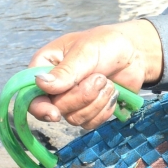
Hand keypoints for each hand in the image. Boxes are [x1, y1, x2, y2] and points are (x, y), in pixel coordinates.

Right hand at [26, 19, 162, 129]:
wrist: (135, 52)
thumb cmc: (107, 43)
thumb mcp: (86, 51)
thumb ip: (66, 70)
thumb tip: (40, 84)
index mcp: (45, 65)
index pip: (31, 93)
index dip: (40, 107)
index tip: (54, 114)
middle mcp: (54, 86)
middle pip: (56, 109)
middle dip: (83, 96)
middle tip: (100, 77)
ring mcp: (71, 100)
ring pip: (74, 119)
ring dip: (96, 102)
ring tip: (108, 82)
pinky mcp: (89, 110)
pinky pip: (90, 123)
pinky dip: (104, 111)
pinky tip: (113, 94)